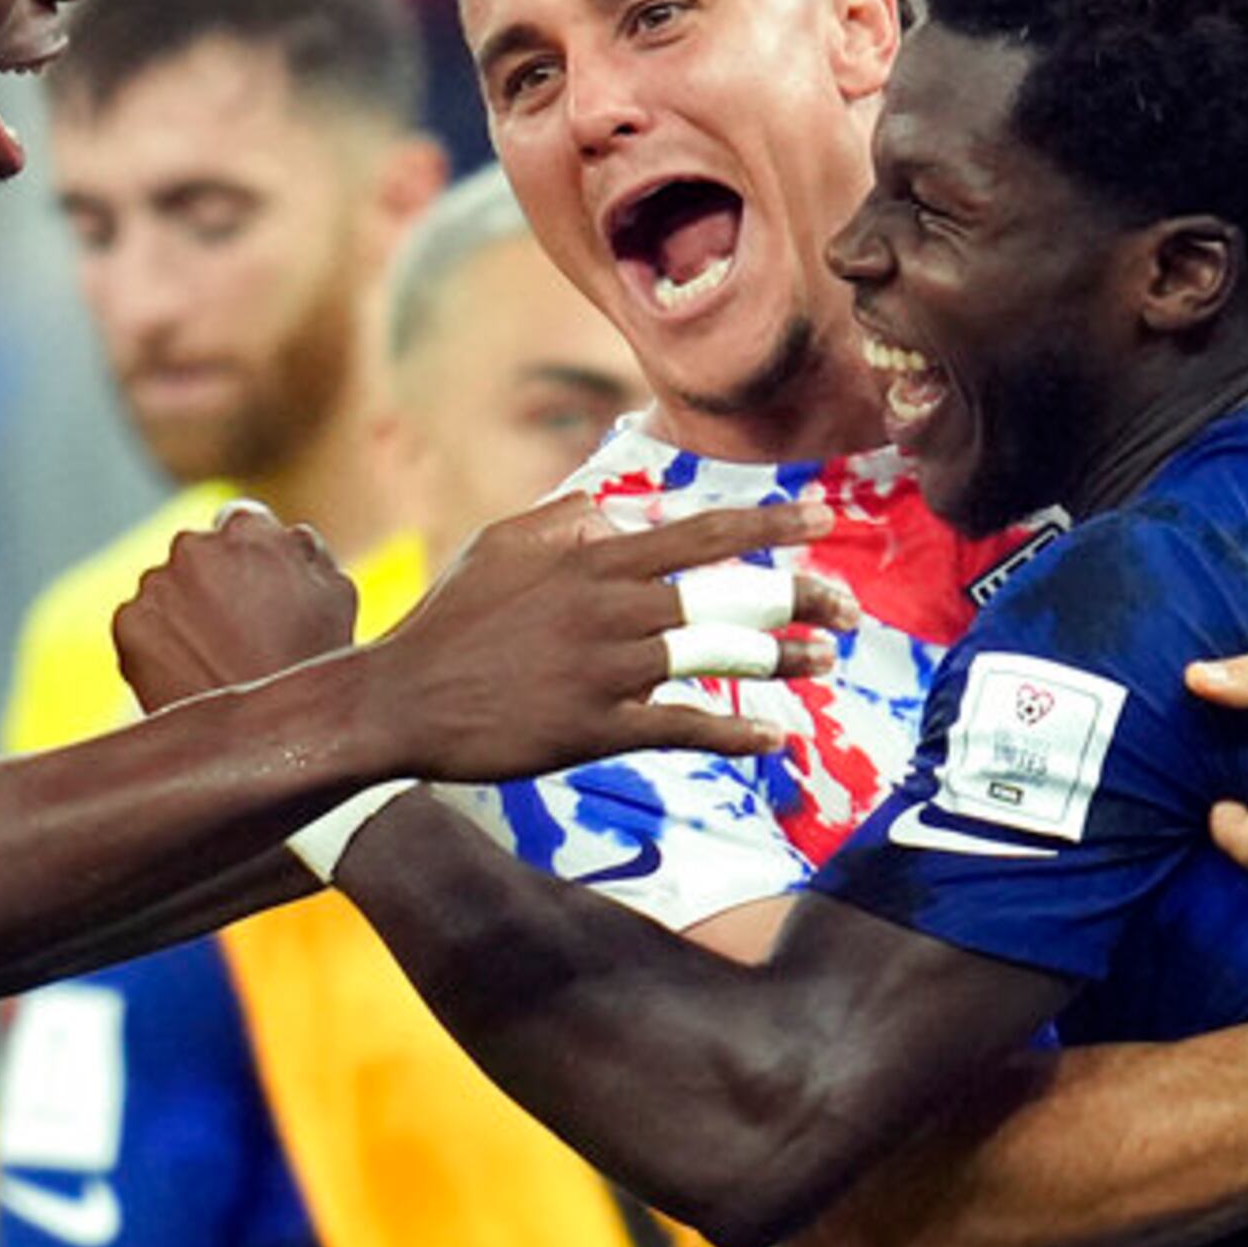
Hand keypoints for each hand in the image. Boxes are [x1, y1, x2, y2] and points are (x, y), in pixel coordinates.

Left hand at [114, 505, 362, 708]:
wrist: (270, 737)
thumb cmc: (316, 663)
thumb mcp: (339, 591)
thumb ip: (304, 547)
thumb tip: (283, 533)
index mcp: (246, 527)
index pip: (239, 521)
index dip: (251, 557)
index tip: (257, 589)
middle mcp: (192, 545)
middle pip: (197, 554)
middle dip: (213, 582)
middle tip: (240, 633)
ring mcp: (154, 585)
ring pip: (166, 590)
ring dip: (182, 612)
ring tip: (217, 660)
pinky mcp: (127, 624)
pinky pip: (141, 624)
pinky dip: (157, 643)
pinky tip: (191, 673)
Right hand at [350, 495, 845, 783]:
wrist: (399, 698)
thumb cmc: (453, 619)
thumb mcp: (505, 543)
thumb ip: (572, 517)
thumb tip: (630, 509)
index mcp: (593, 557)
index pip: (701, 531)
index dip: (769, 523)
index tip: (822, 516)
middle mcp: (610, 607)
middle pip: (730, 593)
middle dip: (800, 598)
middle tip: (848, 609)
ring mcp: (606, 670)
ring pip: (718, 657)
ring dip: (782, 662)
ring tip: (825, 663)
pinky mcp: (595, 728)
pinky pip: (683, 727)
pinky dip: (734, 732)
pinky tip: (772, 737)